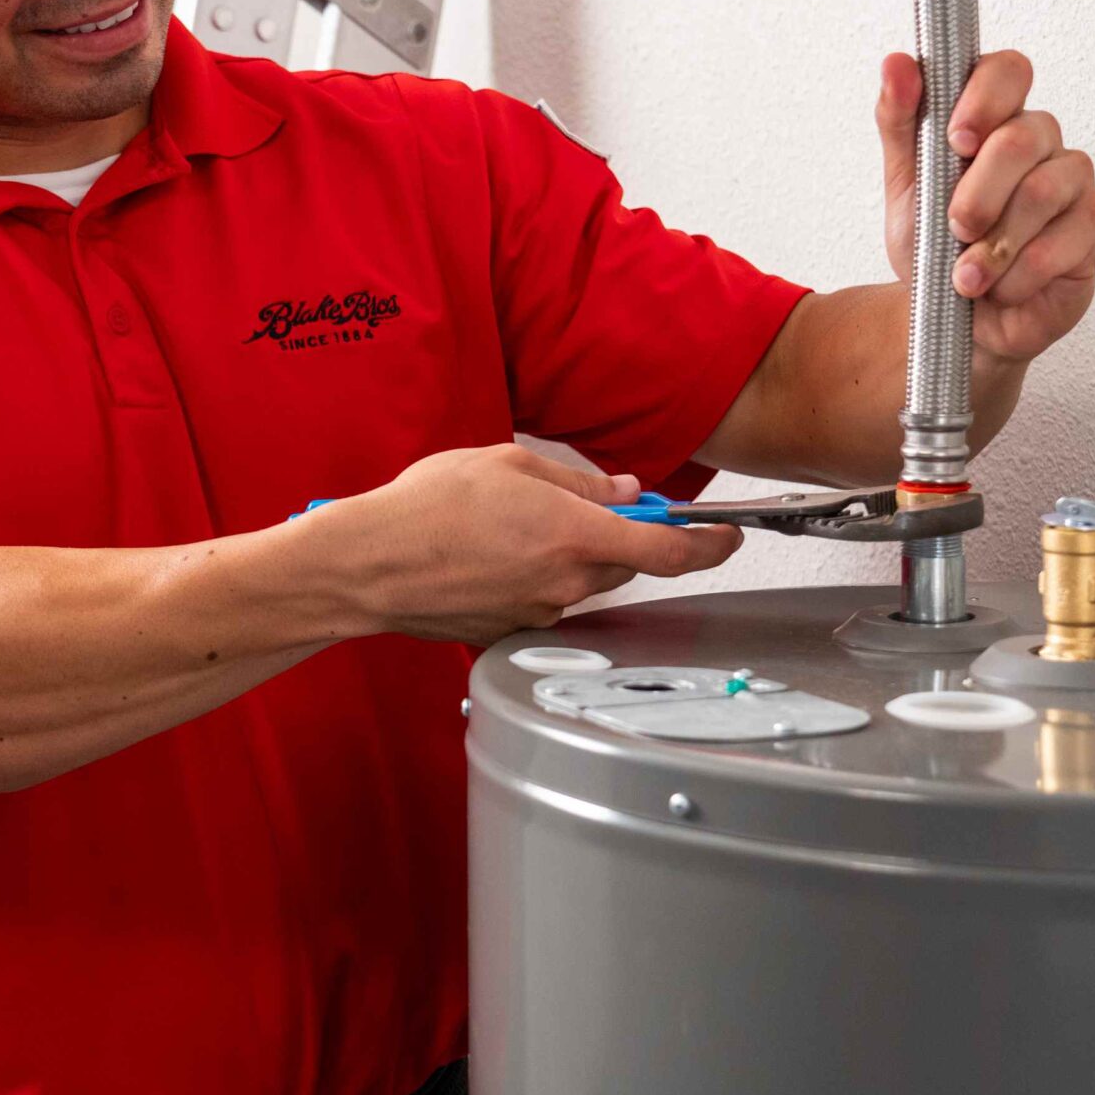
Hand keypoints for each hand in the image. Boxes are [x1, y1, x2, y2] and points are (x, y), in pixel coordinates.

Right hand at [297, 444, 742, 644]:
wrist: (367, 564)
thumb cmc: (427, 507)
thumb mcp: (508, 463)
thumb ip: (576, 480)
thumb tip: (621, 490)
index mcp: (574, 535)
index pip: (671, 551)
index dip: (710, 545)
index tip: (728, 535)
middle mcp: (565, 582)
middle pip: (625, 562)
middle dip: (620, 535)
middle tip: (584, 505)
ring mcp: (538, 613)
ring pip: (581, 580)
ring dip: (568, 553)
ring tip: (510, 525)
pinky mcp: (510, 631)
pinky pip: (542, 599)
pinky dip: (531, 576)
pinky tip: (488, 555)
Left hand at [877, 50, 1094, 364]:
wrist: (955, 318)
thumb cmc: (935, 245)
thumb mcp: (904, 185)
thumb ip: (900, 122)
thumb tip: (896, 63)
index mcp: (996, 118)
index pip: (1008, 71)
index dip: (985, 98)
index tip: (956, 139)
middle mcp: (1042, 142)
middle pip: (1026, 136)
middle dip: (980, 190)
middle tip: (955, 227)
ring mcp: (1074, 184)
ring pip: (1046, 191)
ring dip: (996, 242)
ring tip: (966, 274)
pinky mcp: (1093, 230)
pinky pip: (1065, 241)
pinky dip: (1019, 272)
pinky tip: (1001, 287)